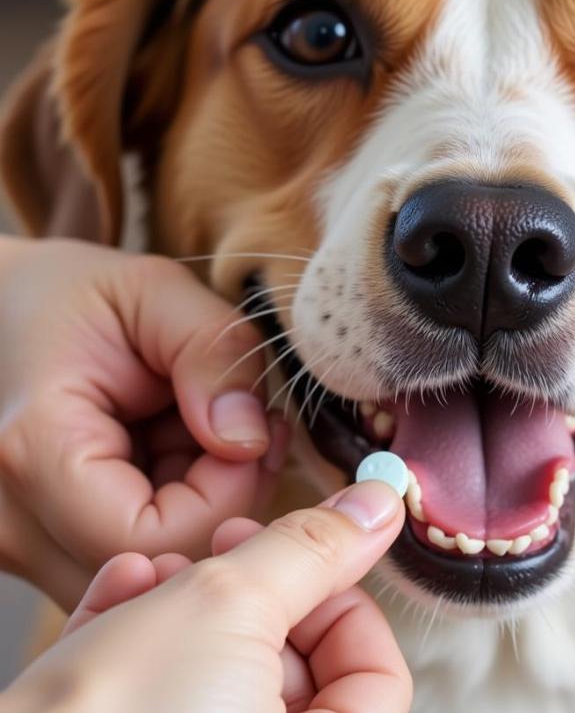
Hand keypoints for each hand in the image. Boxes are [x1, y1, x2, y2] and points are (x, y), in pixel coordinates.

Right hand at [0, 236, 288, 607]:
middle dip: (230, 506)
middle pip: (158, 572)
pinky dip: (176, 515)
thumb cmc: (76, 295)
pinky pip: (132, 560)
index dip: (231, 495)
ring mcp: (22, 542)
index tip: (256, 436)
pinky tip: (178, 456)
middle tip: (254, 435)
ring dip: (205, 512)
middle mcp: (13, 520)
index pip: (158, 536)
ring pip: (151, 577)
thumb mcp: (156, 291)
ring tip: (211, 435)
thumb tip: (248, 440)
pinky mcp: (43, 545)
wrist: (1, 307)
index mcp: (35, 449)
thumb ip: (212, 353)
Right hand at [1, 482, 409, 712]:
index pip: (376, 675)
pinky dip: (145, 640)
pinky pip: (166, 693)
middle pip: (293, 666)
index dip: (340, 599)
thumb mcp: (228, 606)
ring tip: (152, 571)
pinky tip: (119, 595)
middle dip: (249, 592)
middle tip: (218, 547)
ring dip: (187, 605)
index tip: (302, 554)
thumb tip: (377, 510)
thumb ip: (312, 551)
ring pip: (220, 672)